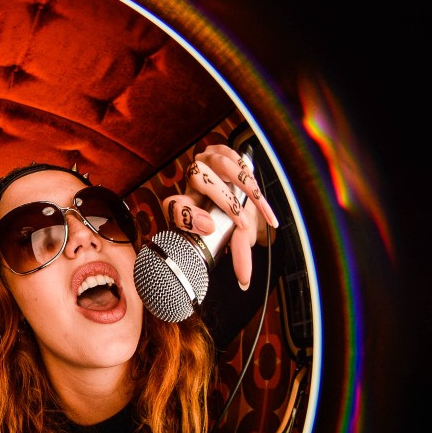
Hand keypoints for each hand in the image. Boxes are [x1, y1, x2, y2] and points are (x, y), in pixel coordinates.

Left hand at [161, 144, 278, 289]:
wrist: (242, 187)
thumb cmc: (234, 215)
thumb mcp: (234, 234)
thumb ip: (237, 252)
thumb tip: (244, 281)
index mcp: (187, 203)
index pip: (174, 206)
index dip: (187, 215)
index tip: (209, 228)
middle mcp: (192, 182)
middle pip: (197, 179)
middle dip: (223, 200)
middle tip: (242, 223)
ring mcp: (206, 162)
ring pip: (216, 166)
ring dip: (239, 185)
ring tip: (254, 206)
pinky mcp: (222, 151)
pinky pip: (235, 158)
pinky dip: (250, 178)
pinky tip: (257, 190)